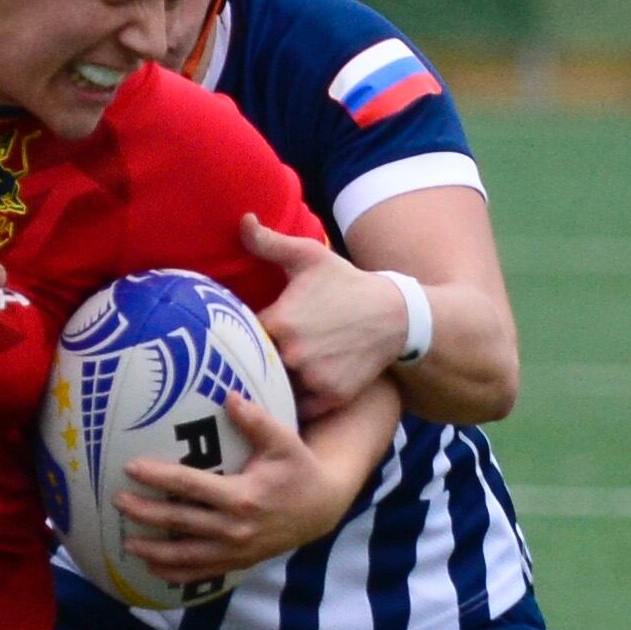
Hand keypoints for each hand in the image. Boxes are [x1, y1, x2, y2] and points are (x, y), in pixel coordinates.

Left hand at [114, 397, 352, 582]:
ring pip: (186, 555)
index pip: (190, 486)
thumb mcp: (284, 442)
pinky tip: (152, 568)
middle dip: (145, 513)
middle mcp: (235, 528)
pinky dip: (176, 573)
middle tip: (117, 501)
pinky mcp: (238, 562)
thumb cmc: (299, 470)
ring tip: (126, 543)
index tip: (131, 467)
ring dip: (153, 551)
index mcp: (242, 497)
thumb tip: (228, 396)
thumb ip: (256, 421)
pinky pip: (201, 573)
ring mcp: (235, 550)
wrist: (322, 510)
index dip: (159, 477)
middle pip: (179, 521)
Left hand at [238, 216, 402, 412]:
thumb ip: (269, 243)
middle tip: (251, 357)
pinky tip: (292, 391)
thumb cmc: (346, 282)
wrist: (394, 314)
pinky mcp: (330, 398)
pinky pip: (298, 408)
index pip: (238, 337)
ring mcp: (313, 380)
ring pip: (275, 389)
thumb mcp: (309, 256)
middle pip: (255, 366)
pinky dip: (294, 402)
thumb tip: (243, 221)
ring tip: (268, 377)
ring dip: (272, 384)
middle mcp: (292, 355)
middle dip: (253, 361)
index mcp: (279, 321)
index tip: (236, 334)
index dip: (236, 336)